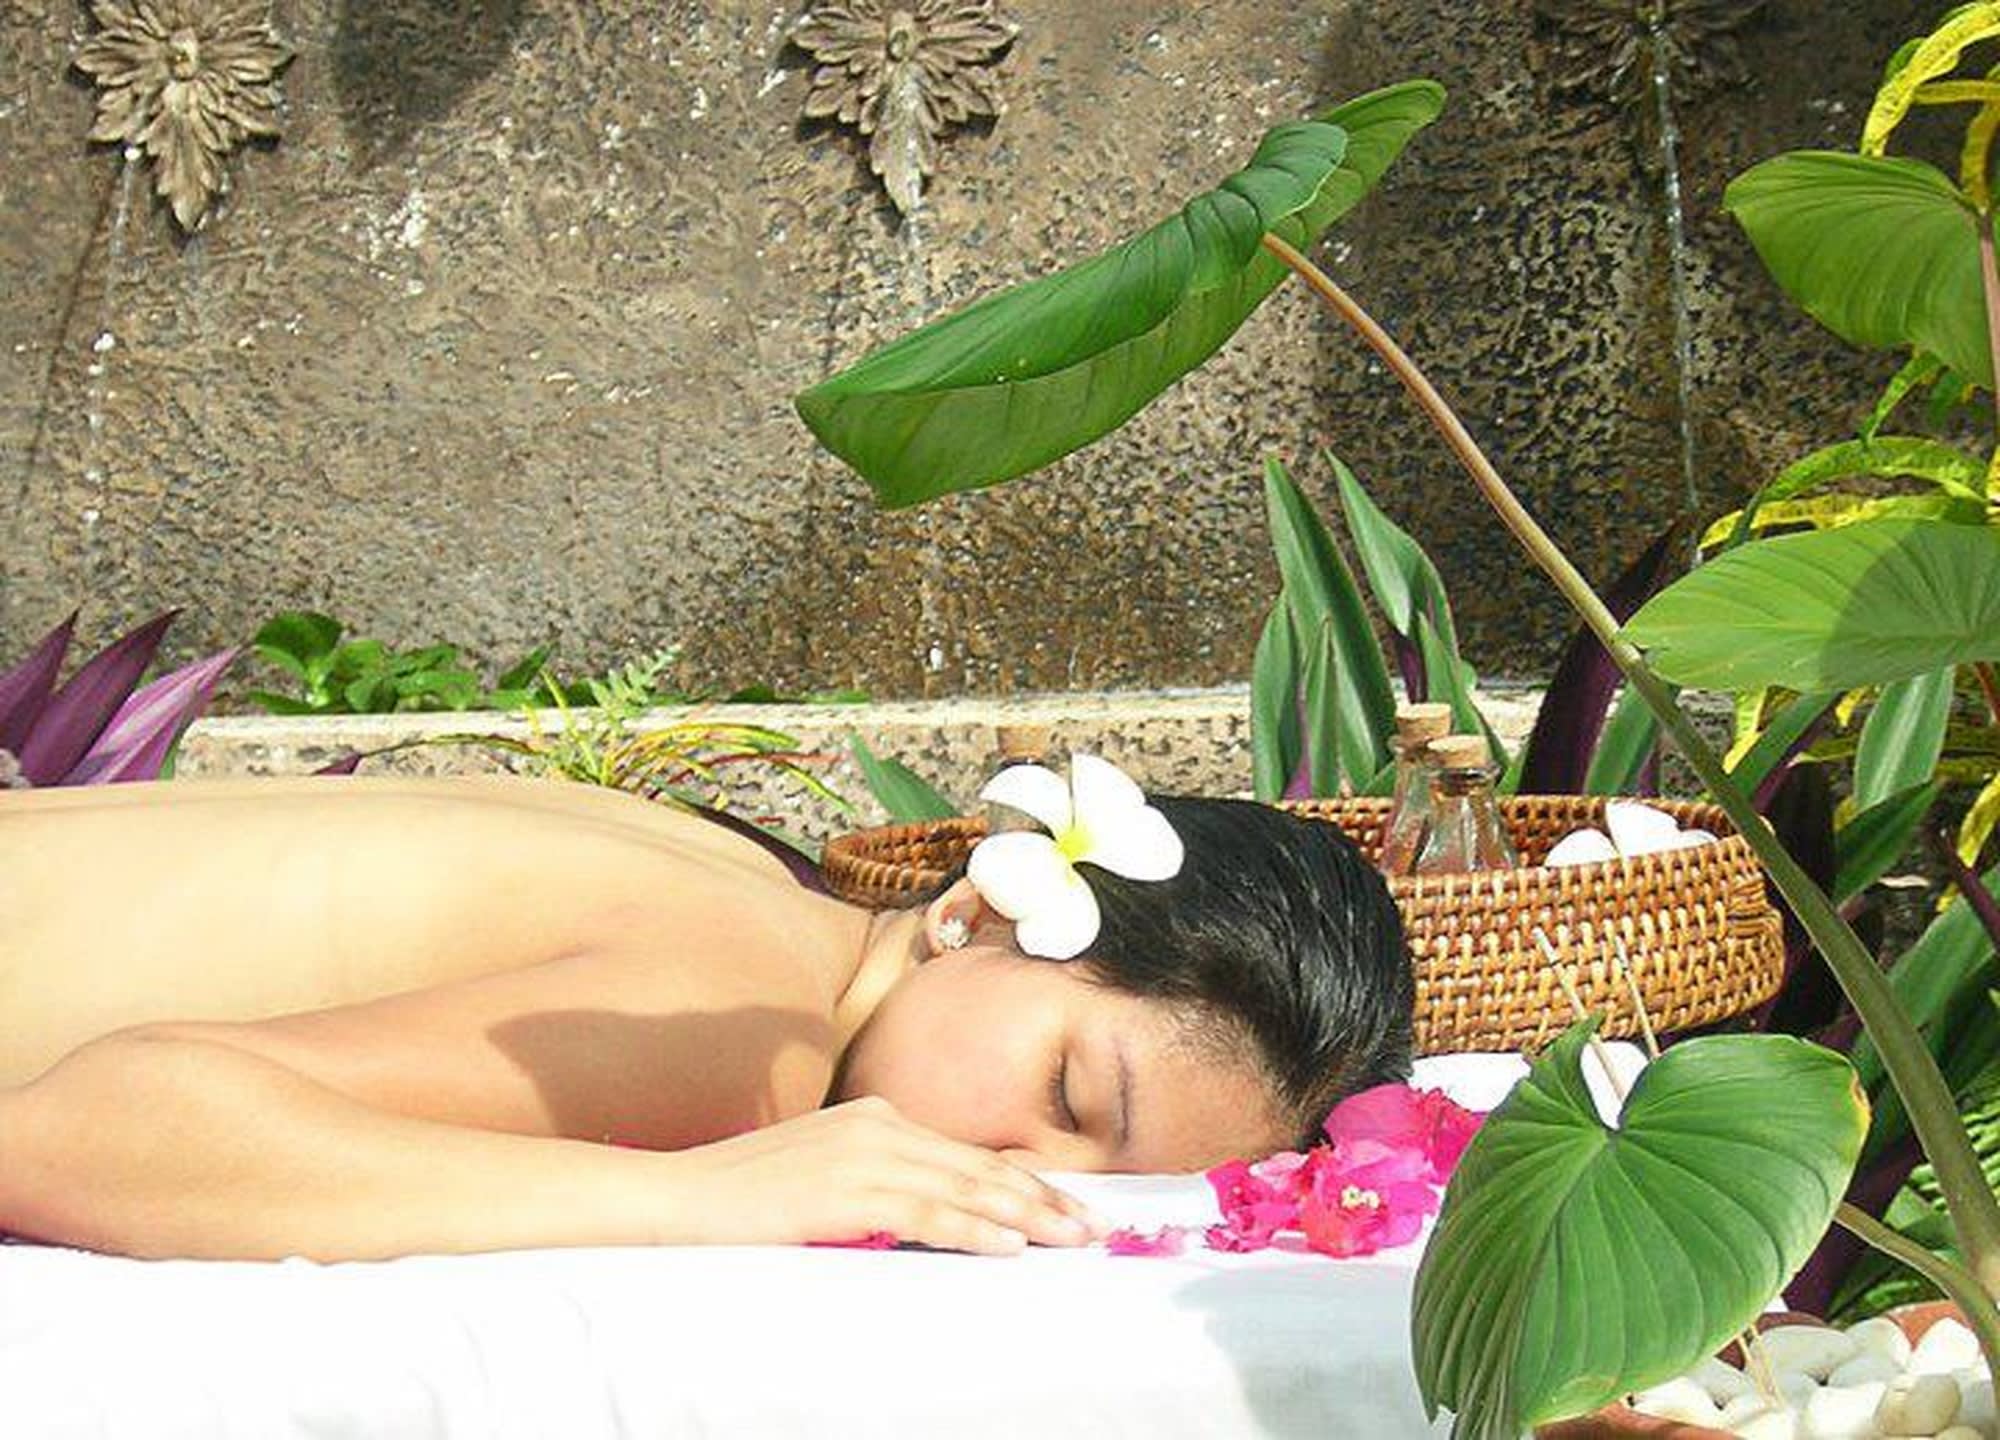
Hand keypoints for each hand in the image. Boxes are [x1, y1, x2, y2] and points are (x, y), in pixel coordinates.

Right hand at [666, 1097, 1105, 1255]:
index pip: (969, 1153)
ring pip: (966, 1187)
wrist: (675, 1199)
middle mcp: (879, 1124)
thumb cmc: (745, 1199)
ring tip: (1073, 1240)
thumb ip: (880, 1186)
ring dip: (1028, 1217)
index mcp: (877, 1117)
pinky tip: (1010, 1248)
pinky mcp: (845, 1190)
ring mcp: (863, 1153)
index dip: (1027, 1182)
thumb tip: (936, 1217)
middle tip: (1097, 1228)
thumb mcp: (825, 1178)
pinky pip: (926, 1213)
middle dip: (1046, 1200)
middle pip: (981, 1165)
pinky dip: (974, 1230)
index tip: (1072, 1208)